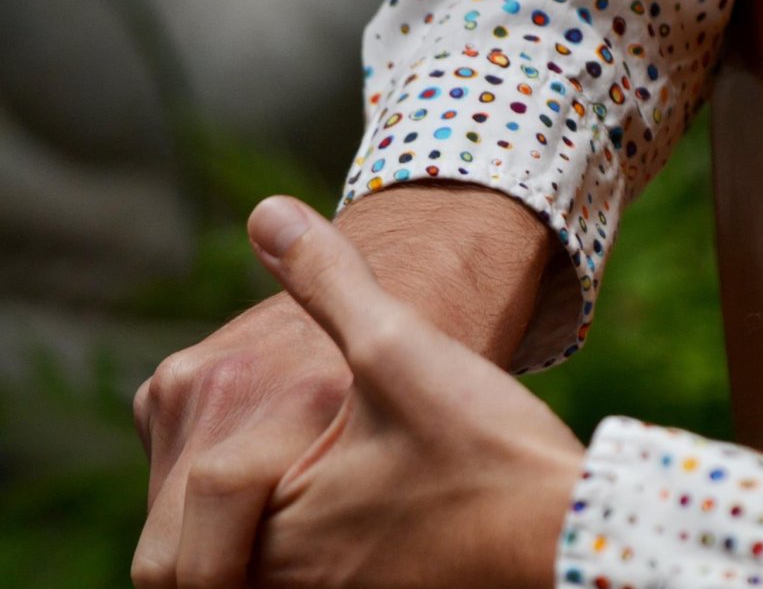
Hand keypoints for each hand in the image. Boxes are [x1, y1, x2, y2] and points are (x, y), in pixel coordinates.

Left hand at [132, 185, 557, 587]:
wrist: (566, 526)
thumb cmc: (488, 450)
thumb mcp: (400, 349)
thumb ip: (328, 281)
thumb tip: (268, 213)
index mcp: (276, 532)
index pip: (194, 506)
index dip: (219, 444)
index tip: (284, 404)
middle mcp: (293, 584)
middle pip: (210, 543)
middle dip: (224, 489)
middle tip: (283, 433)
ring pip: (255, 560)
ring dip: (262, 509)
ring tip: (318, 452)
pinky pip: (299, 572)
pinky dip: (301, 528)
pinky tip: (354, 486)